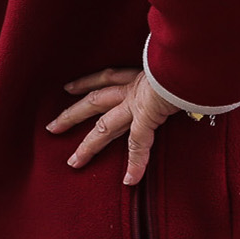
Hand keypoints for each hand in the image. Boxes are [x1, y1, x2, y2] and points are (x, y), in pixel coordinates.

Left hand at [47, 68, 179, 184]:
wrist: (188, 57)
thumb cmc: (186, 58)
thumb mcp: (172, 61)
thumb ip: (170, 70)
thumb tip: (182, 71)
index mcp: (138, 75)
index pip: (106, 77)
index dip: (86, 82)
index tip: (68, 88)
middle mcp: (133, 88)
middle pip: (94, 102)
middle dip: (71, 115)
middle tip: (51, 127)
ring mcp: (137, 104)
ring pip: (105, 127)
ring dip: (88, 146)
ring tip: (73, 162)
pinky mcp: (147, 117)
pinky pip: (138, 145)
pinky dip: (136, 164)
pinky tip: (129, 181)